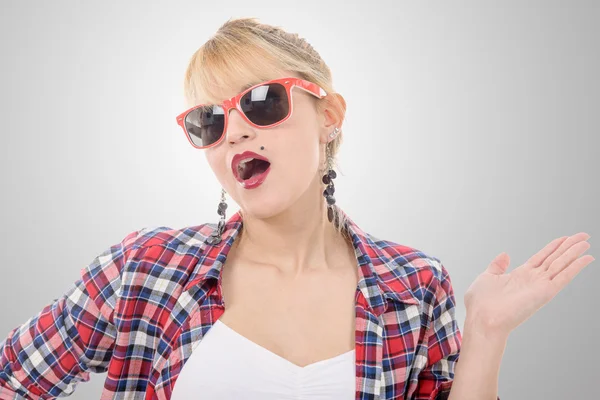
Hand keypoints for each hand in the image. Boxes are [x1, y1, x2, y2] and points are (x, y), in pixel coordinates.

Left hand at [463, 232, 593, 338]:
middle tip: (583, 235)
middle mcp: (532, 280)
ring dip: (574, 252)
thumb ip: (497, 266)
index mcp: (519, 275)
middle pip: (555, 258)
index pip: (541, 257)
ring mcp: (540, 286)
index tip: (565, 238)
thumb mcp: (487, 277)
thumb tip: (505, 255)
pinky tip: (587, 258)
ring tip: (586, 241)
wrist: (482, 319)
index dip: (554, 247)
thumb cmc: (480, 304)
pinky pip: (564, 276)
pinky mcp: (545, 292)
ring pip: (561, 264)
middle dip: (569, 246)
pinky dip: (576, 267)